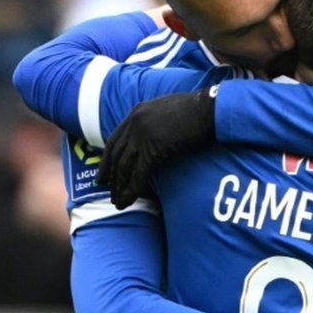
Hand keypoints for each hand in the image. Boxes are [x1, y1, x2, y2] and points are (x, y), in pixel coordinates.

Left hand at [96, 86, 215, 208]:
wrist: (209, 110)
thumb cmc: (196, 111)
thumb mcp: (166, 111)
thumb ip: (153, 123)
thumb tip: (151, 141)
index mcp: (136, 112)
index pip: (114, 140)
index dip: (106, 160)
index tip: (103, 175)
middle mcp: (134, 122)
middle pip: (116, 155)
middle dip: (110, 177)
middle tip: (108, 193)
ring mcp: (142, 135)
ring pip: (124, 166)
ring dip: (120, 187)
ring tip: (118, 202)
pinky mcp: (154, 148)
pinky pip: (139, 173)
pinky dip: (132, 189)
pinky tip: (128, 200)